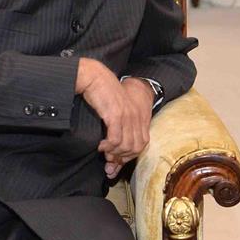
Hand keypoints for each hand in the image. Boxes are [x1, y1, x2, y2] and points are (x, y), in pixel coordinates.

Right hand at [75, 59, 152, 177]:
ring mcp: (127, 117)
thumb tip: (116, 144)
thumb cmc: (105, 94)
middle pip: (136, 148)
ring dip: (114, 153)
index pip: (142, 144)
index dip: (131, 156)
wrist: (97, 78)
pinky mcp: (116, 116)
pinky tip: (101, 145)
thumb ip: (122, 124)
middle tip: (109, 160)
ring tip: (104, 151)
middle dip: (122, 158)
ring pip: (126, 146)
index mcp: (140, 116)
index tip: (119, 161)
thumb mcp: (119, 109)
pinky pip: (115, 140)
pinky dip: (108, 147)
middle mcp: (136, 117)